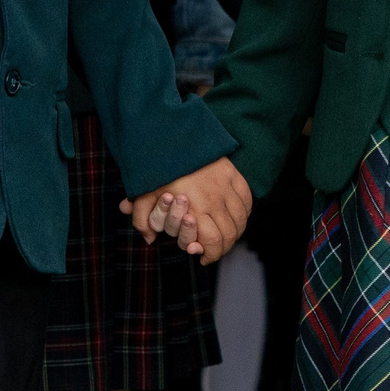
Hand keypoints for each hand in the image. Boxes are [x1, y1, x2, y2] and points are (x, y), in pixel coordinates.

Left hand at [126, 157, 253, 261]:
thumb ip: (142, 219)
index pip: (213, 241)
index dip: (211, 255)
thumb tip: (148, 239)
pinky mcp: (233, 174)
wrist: (172, 133)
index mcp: (195, 208)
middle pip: (230, 234)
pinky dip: (244, 212)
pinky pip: (247, 199)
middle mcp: (215, 200)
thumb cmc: (157, 164)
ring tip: (225, 235)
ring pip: (241, 219)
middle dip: (223, 248)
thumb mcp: (142, 192)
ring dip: (235, 232)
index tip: (203, 257)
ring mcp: (226, 186)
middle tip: (214, 250)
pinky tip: (235, 216)